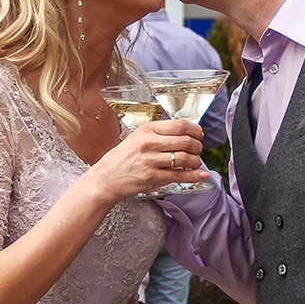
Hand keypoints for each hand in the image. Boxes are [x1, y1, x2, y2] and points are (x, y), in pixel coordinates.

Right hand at [85, 119, 203, 203]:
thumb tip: (185, 133)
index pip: (180, 125)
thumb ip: (158, 134)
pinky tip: (199, 175)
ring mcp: (150, 161)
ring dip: (196, 161)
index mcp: (146, 130)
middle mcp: (148, 143)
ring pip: (185, 158)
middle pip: (186, 141)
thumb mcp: (136, 138)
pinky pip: (179, 175)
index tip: (199, 134)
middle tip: (198, 150)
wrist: (105, 178)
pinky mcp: (151, 177)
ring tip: (195, 163)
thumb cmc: (121, 158)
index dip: (195, 129)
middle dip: (197, 146)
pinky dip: (193, 176)